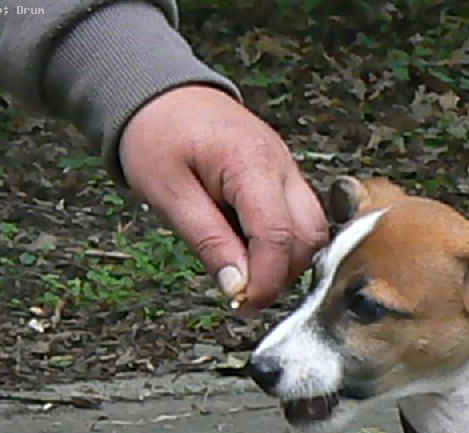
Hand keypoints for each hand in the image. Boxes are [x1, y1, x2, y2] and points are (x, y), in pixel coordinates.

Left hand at [118, 85, 327, 308]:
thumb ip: (208, 242)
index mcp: (251, 163)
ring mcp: (287, 169)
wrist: (158, 93)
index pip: (277, 235)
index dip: (266, 280)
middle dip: (282, 274)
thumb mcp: (168, 194)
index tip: (246, 304)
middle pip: (308, 237)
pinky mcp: (284, 177)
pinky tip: (251, 249)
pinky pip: (300, 218)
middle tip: (245, 293)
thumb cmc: (156, 133)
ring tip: (247, 271)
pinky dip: (283, 243)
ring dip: (287, 261)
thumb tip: (236, 286)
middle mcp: (281, 164)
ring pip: (312, 230)